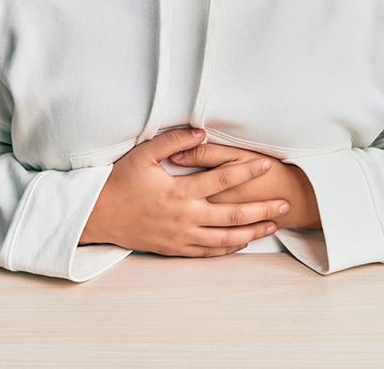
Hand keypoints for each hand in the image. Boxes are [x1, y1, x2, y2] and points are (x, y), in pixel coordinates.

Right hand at [79, 128, 292, 256]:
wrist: (99, 215)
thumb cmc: (120, 182)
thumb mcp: (143, 155)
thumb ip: (173, 141)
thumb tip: (201, 131)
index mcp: (179, 192)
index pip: (221, 180)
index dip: (246, 171)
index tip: (266, 164)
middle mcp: (185, 217)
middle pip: (232, 215)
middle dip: (261, 209)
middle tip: (284, 203)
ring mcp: (181, 236)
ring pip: (225, 238)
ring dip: (252, 232)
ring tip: (273, 225)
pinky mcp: (175, 249)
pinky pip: (208, 252)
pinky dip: (228, 248)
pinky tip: (243, 242)